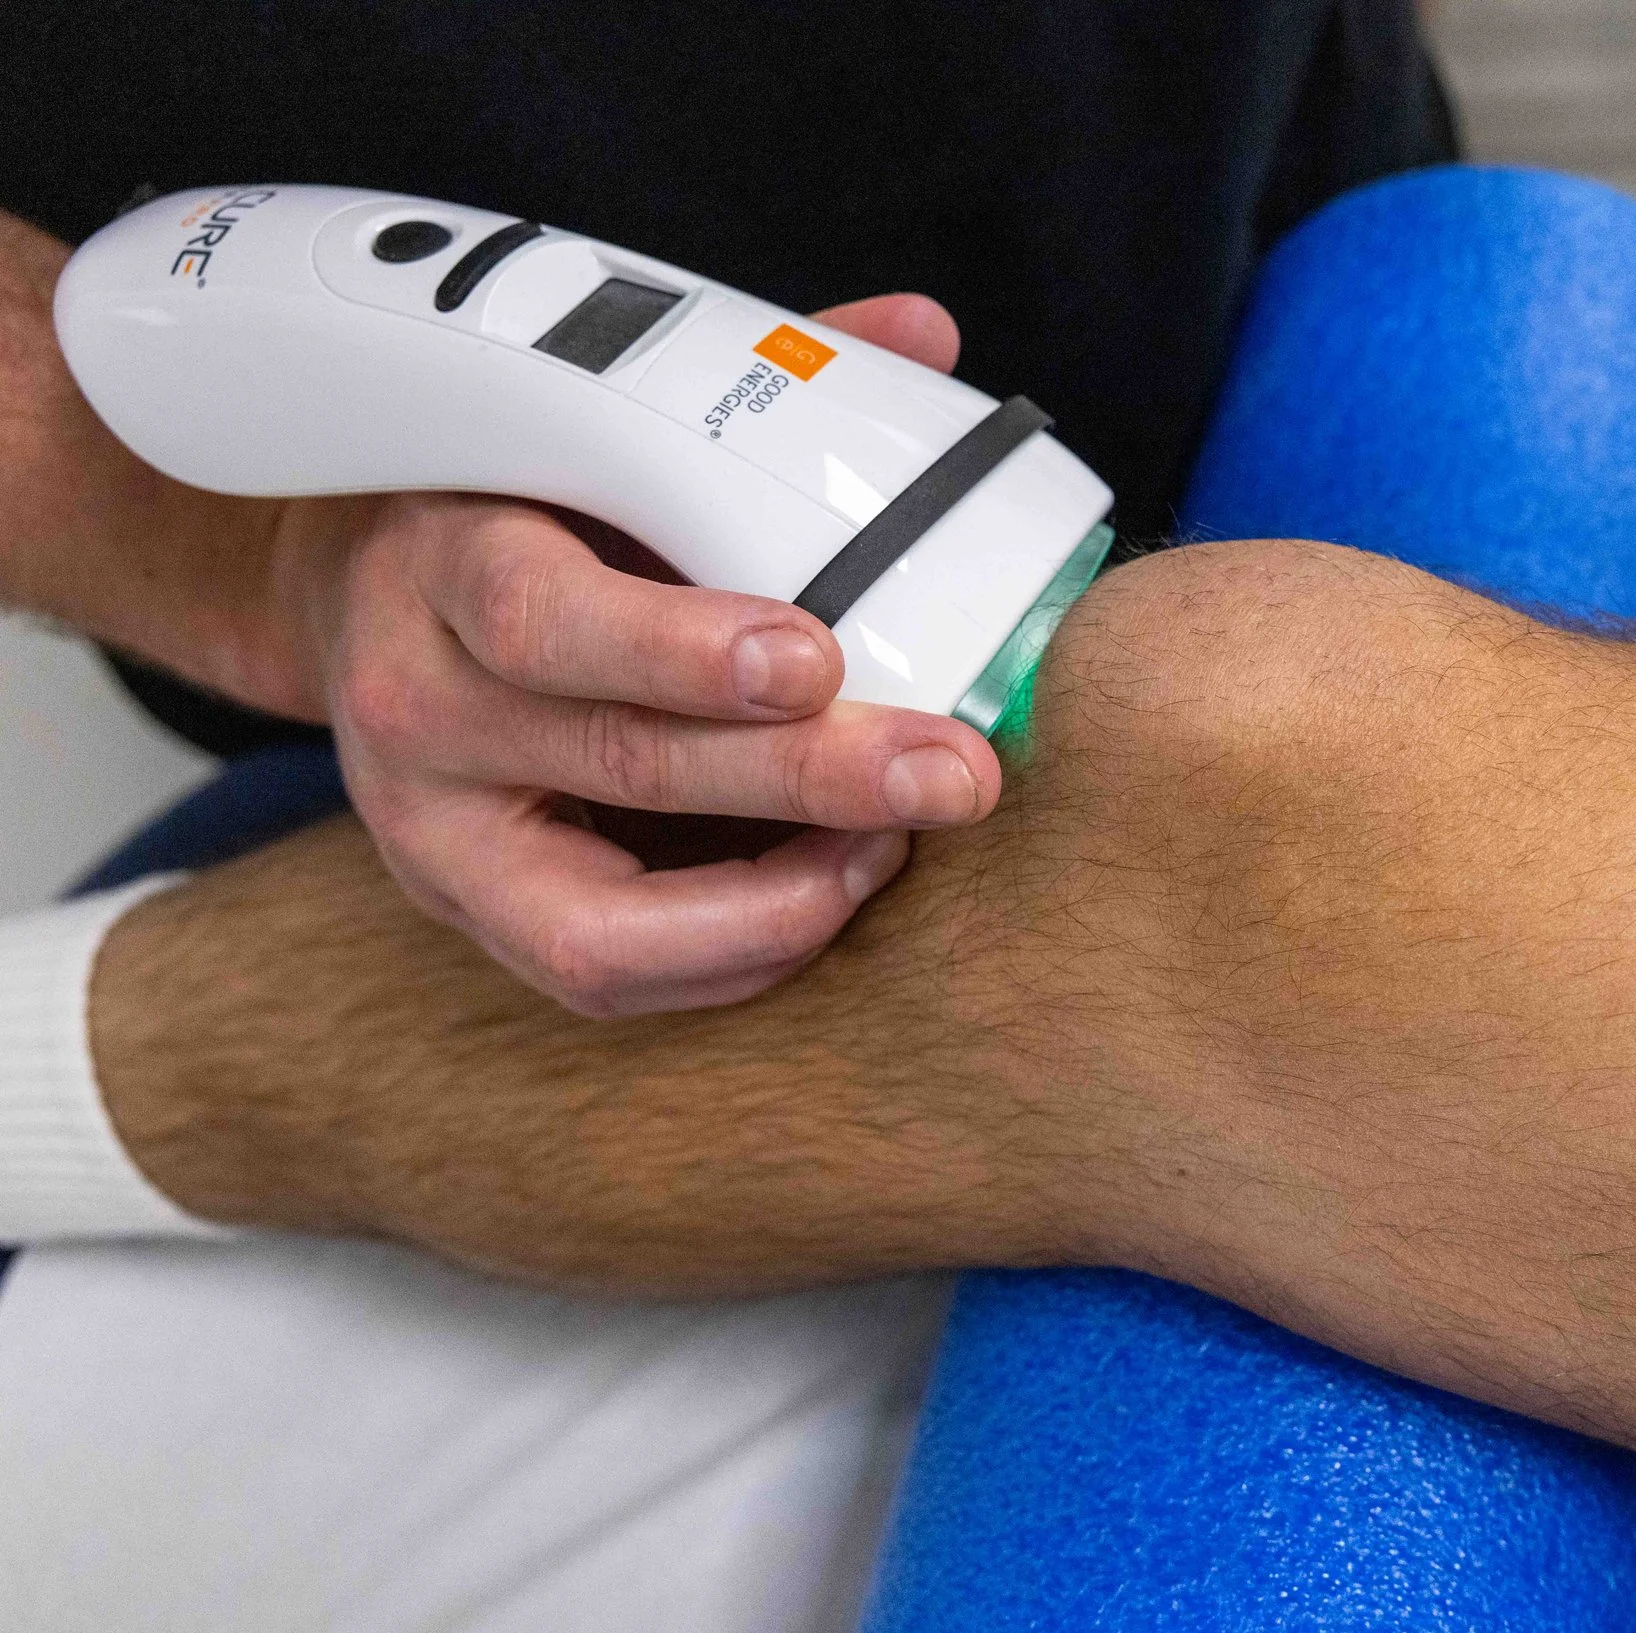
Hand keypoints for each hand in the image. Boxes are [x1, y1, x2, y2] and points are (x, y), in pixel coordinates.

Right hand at [270, 294, 1001, 1017]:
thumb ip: (751, 385)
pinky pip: (607, 977)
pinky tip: (840, 884)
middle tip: (950, 773)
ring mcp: (430, 837)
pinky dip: (740, 950)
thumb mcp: (588, 429)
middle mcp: (416, 710)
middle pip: (615, 763)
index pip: (541, 618)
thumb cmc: (519, 508)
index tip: (815, 658)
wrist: (361, 601)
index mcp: (440, 564)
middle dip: (806, 779)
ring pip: (601, 922)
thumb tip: (919, 328)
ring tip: (900, 843)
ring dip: (781, 900)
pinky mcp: (470, 918)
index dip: (682, 649)